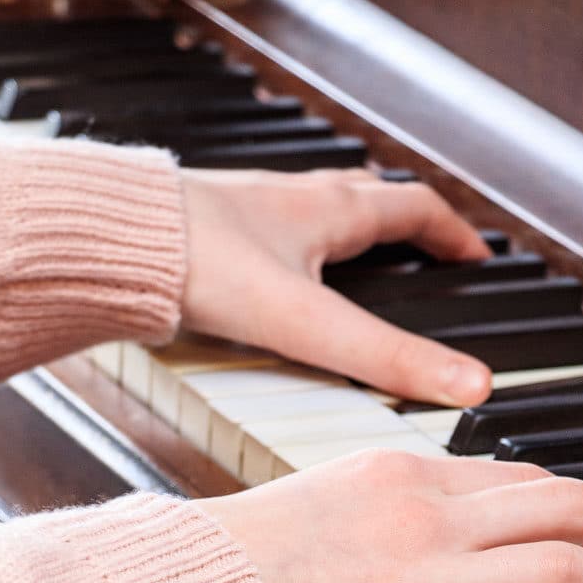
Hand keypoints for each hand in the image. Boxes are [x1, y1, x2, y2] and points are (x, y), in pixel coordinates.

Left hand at [181, 168, 493, 406]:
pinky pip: (261, 231)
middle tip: (424, 253)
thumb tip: (466, 383)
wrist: (106, 240)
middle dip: (402, 226)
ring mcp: (244, 210)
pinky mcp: (204, 229)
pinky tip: (265, 277)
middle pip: (366, 200)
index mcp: (327, 210)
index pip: (413, 207)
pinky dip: (285, 248)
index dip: (452, 234)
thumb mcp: (309, 323)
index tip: (476, 257)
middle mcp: (288, 199)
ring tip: (353, 263)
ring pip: (311, 210)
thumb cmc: (197, 263)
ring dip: (343, 231)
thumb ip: (387, 358)